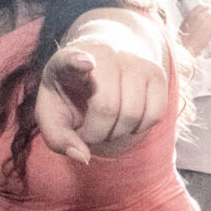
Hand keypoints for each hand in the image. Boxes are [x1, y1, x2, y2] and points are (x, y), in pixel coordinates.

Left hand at [36, 43, 165, 162]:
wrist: (102, 70)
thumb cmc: (71, 95)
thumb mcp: (53, 114)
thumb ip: (59, 138)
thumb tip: (83, 156)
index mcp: (67, 61)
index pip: (72, 59)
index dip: (77, 61)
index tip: (84, 62)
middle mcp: (104, 54)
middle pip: (107, 107)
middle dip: (97, 134)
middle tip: (89, 132)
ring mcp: (133, 61)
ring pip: (133, 114)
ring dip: (118, 134)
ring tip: (107, 125)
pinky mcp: (156, 73)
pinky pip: (155, 114)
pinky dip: (140, 128)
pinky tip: (127, 120)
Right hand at [179, 0, 210, 53]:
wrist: (187, 46)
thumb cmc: (183, 38)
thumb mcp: (183, 25)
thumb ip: (189, 20)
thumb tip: (193, 18)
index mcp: (191, 15)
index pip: (201, 6)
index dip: (205, 8)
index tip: (207, 9)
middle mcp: (199, 16)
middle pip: (209, 12)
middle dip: (210, 16)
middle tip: (210, 20)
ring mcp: (206, 22)